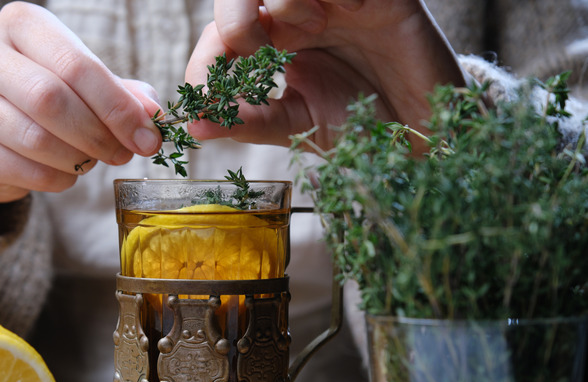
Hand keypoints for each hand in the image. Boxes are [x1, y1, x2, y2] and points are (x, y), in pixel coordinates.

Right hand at [0, 2, 161, 227]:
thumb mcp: (88, 85)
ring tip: (92, 161)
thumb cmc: (48, 98)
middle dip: (98, 134)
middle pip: (50, 99)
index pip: (76, 64)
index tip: (146, 137)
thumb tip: (152, 115)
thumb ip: (123, 95)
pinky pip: (20, 169)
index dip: (117, 107)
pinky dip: (55, 179)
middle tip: (123, 154)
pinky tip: (66, 174)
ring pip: (34, 138)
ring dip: (77, 159)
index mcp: (21, 23)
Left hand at [185, 0, 465, 152]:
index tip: (202, 96)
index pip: (220, 38)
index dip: (204, 63)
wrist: (425, 131)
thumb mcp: (298, 126)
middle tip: (251, 50)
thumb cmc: (361, 124)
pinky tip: (342, 11)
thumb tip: (194, 127)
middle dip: (233, 21)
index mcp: (273, 46)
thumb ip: (248, 123)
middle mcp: (293, 16)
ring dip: (280, 3)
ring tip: (308, 30)